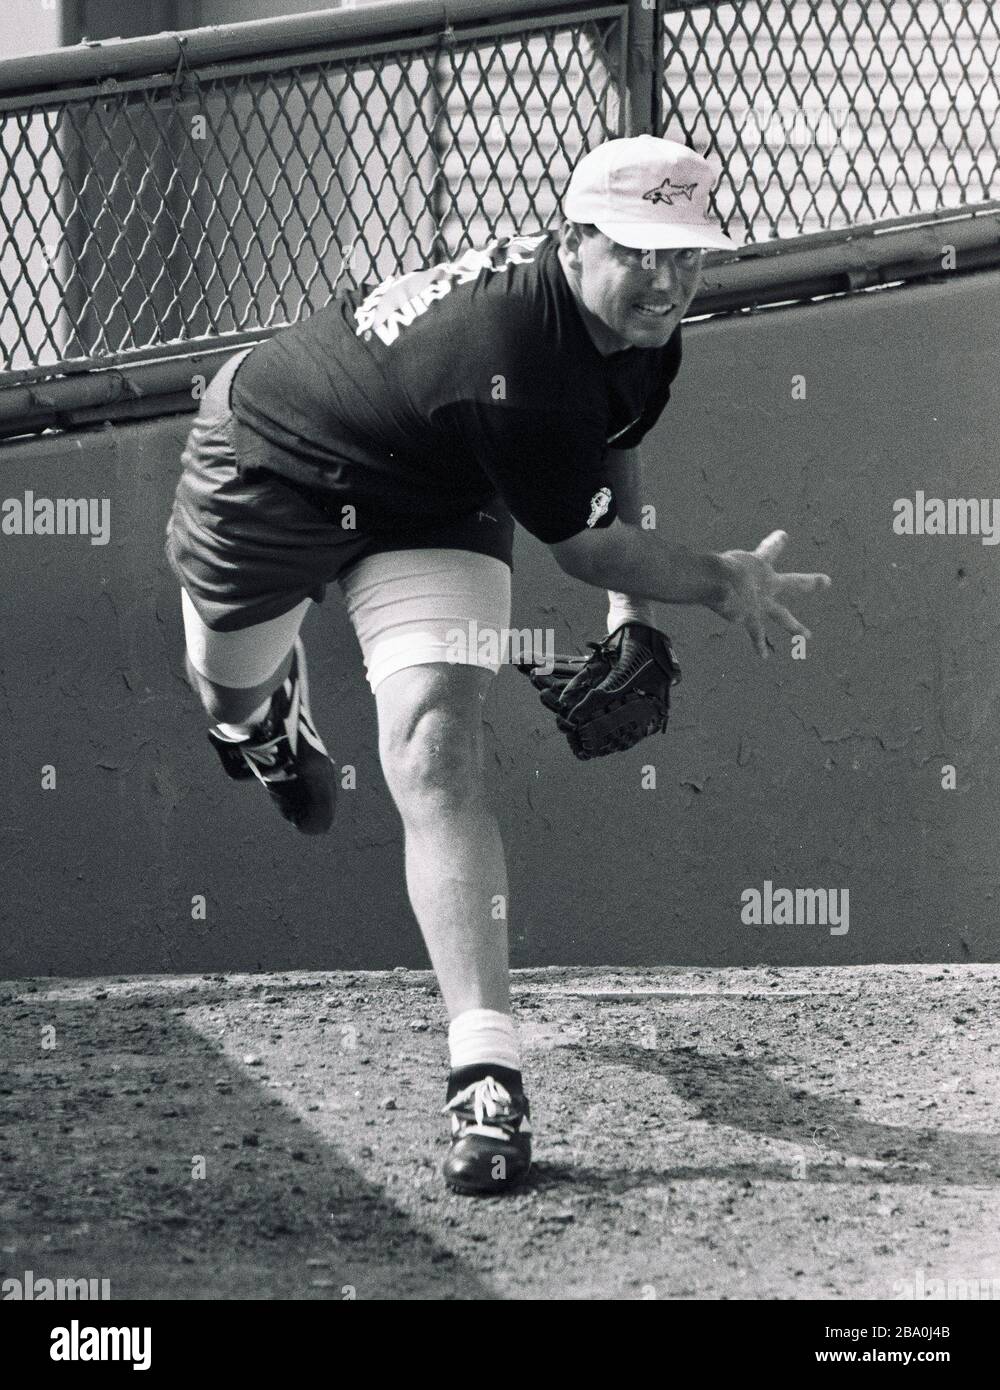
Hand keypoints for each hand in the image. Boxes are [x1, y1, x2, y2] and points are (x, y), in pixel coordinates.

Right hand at [711, 530, 830, 658]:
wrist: (719, 581)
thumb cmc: (713, 568)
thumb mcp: (715, 563)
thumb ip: (707, 567)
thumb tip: (684, 567)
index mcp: (757, 563)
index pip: (770, 549)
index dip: (777, 542)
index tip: (785, 535)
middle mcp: (766, 583)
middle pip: (794, 583)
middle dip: (810, 583)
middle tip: (827, 581)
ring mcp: (762, 602)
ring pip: (783, 616)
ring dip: (795, 626)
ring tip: (807, 635)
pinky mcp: (752, 618)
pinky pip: (757, 635)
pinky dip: (758, 645)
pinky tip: (763, 656)